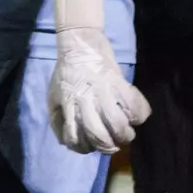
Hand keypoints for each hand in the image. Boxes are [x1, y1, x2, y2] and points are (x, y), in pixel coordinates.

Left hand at [47, 0, 149, 153]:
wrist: (80, 44)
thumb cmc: (66, 73)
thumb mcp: (53, 96)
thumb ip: (58, 119)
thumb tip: (66, 141)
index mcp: (68, 105)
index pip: (74, 136)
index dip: (83, 148)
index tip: (90, 146)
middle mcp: (85, 100)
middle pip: (98, 134)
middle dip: (108, 146)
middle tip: (113, 145)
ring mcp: (103, 90)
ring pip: (117, 123)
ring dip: (124, 134)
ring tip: (127, 133)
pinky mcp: (118, 81)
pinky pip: (134, 103)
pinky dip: (139, 114)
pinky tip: (137, 116)